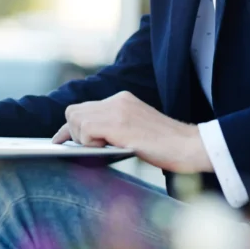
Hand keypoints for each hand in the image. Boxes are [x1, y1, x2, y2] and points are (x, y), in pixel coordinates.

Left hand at [52, 91, 212, 173]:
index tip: (60, 139)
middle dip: (72, 132)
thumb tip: (84, 138)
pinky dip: (90, 143)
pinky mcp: (118, 122)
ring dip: (84, 139)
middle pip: (74, 111)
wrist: (189, 147)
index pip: (84, 108)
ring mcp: (117, 109)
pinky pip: (86, 130)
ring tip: (105, 149)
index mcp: (122, 99)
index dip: (70, 126)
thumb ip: (113, 128)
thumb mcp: (135, 130)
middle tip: (82, 149)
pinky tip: (108, 149)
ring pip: (77, 120)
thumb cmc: (166, 147)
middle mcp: (117, 100)